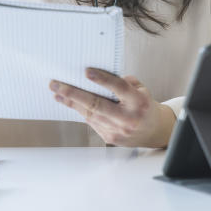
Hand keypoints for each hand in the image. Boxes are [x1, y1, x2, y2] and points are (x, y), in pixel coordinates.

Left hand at [49, 69, 176, 147]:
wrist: (154, 131)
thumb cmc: (144, 106)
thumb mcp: (141, 89)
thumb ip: (122, 82)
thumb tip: (97, 77)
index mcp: (139, 102)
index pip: (119, 88)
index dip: (102, 79)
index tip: (86, 72)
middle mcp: (128, 118)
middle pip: (97, 105)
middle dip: (73, 93)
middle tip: (57, 84)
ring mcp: (118, 131)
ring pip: (90, 114)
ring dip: (71, 103)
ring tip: (57, 92)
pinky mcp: (110, 138)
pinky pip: (91, 122)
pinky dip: (80, 111)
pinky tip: (70, 102)